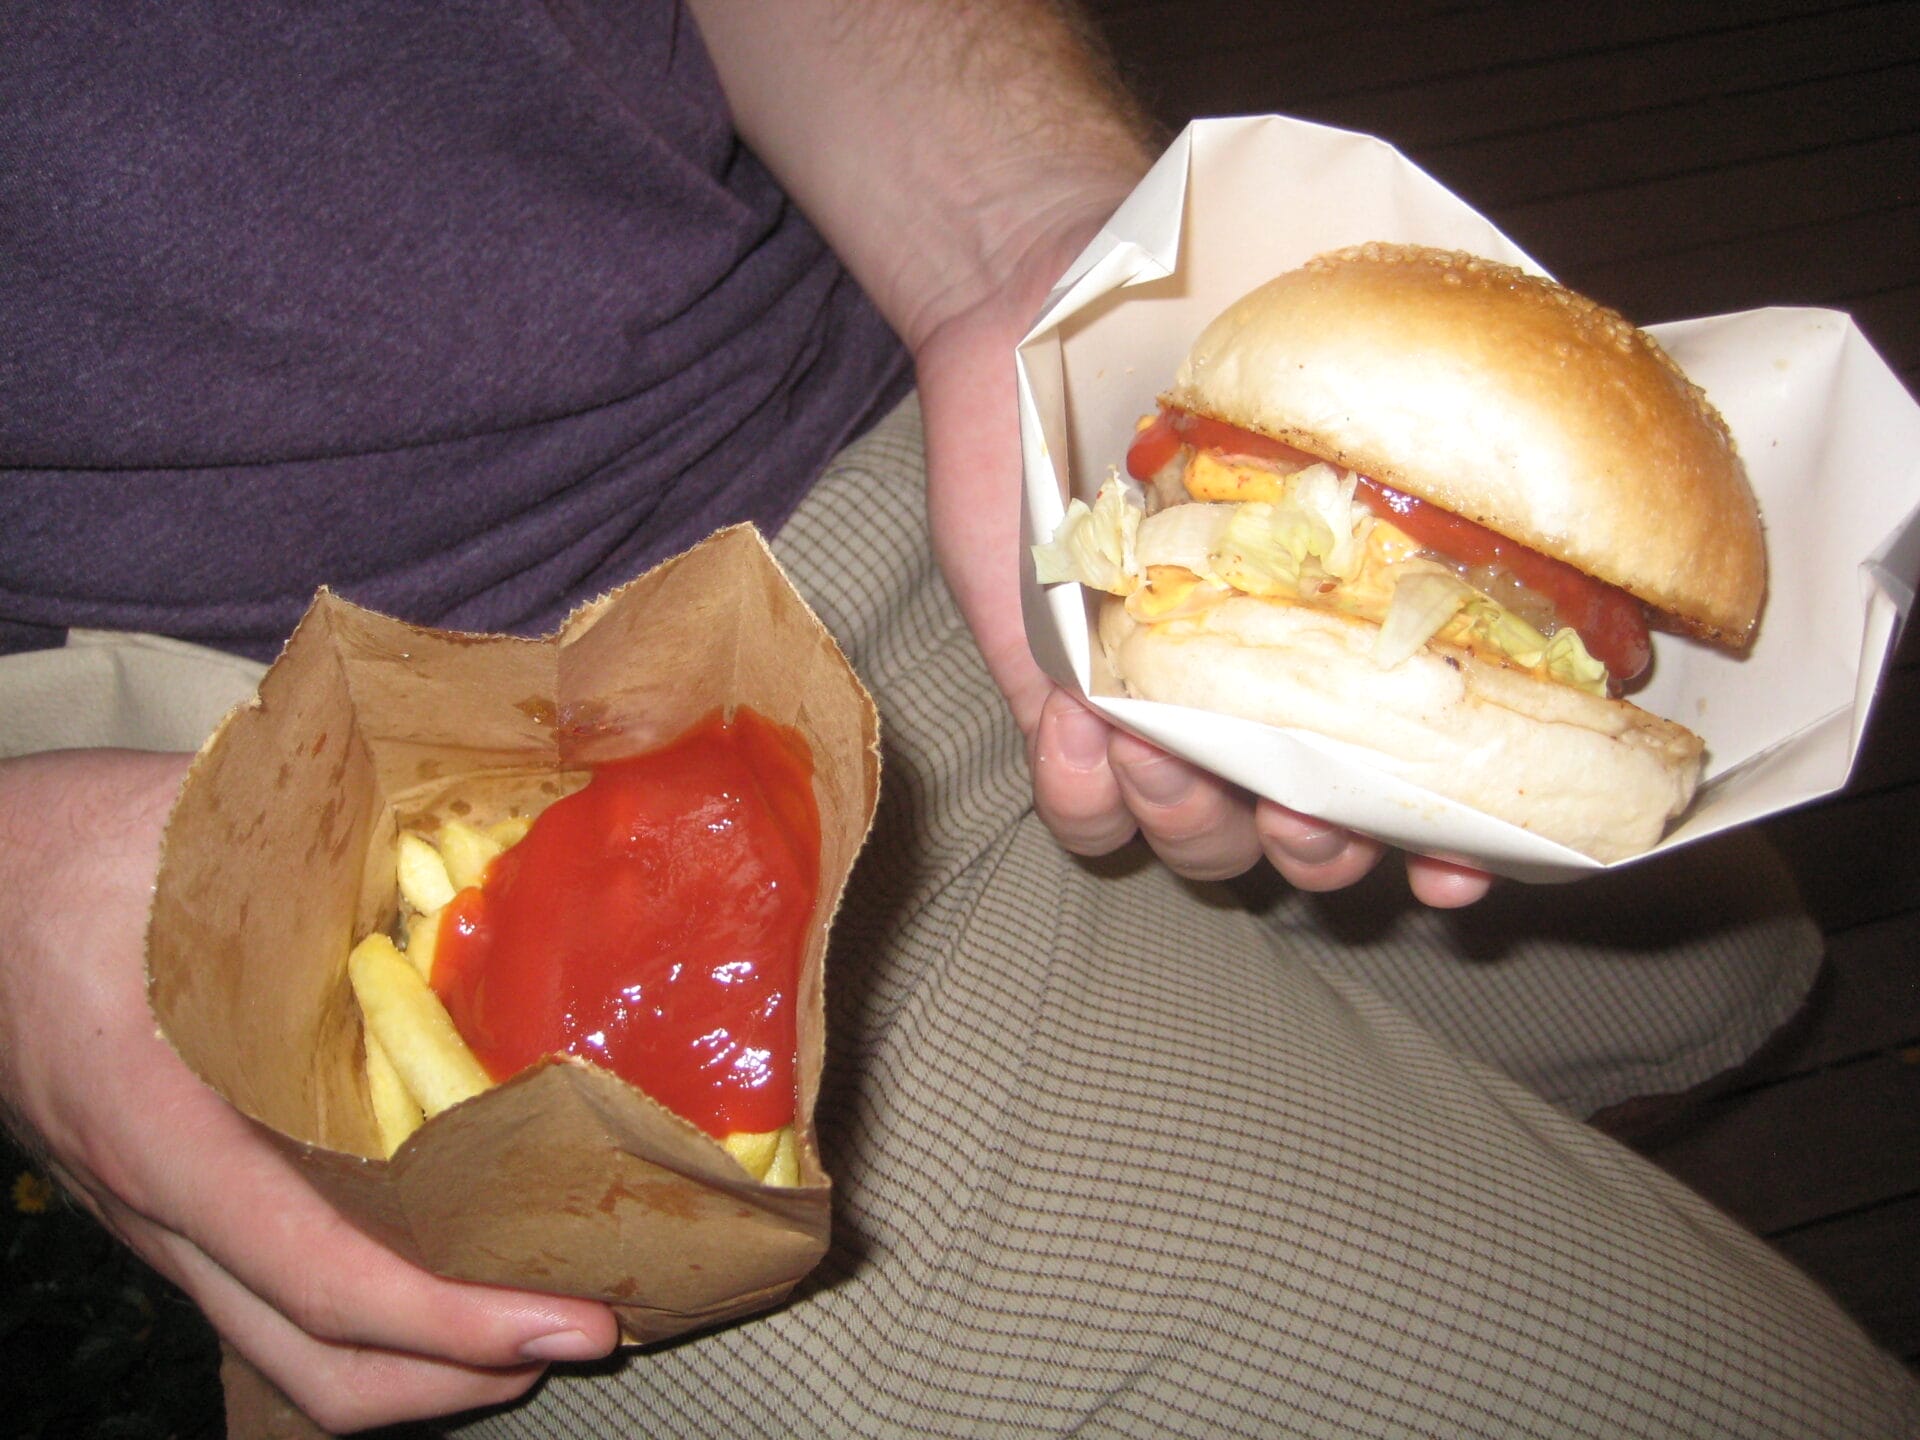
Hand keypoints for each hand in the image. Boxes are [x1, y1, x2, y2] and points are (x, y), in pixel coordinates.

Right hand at [0, 749, 619, 1432]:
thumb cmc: (82, 855)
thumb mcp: (208, 843)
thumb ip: (335, 865)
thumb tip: (482, 859)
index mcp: (174, 1131)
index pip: (324, 1277)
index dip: (452, 1322)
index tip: (566, 1323)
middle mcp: (165, 1201)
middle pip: (311, 1360)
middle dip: (454, 1377)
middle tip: (577, 1336)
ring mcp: (160, 1213)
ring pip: (283, 1345)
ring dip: (415, 1361)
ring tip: (525, 1324)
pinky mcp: (171, 1196)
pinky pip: (269, 1294)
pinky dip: (369, 1308)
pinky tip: (441, 1256)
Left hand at [913, 239, 1493, 908]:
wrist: (1053, 289)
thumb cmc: (1222, 325)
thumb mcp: (1375, 362)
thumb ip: (1481, 421)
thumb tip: (1595, 464)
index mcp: (1357, 638)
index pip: (1429, 783)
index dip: (1460, 847)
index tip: (1466, 864)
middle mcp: (1268, 693)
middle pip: (1316, 845)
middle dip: (1322, 851)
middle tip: (1303, 807)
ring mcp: (1162, 706)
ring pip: (1202, 843)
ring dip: (1197, 822)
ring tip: (1160, 746)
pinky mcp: (1058, 698)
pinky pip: (1083, 814)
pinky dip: (1087, 798)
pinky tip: (1085, 722)